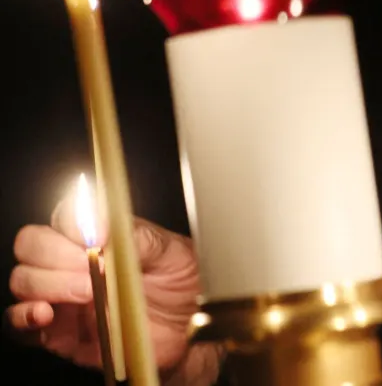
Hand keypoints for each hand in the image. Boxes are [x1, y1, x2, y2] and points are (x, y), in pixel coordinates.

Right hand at [6, 195, 222, 384]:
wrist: (193, 333)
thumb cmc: (184, 286)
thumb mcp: (174, 253)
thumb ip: (140, 238)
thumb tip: (103, 227)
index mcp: (101, 235)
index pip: (66, 215)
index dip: (72, 220)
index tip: (91, 234)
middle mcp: (75, 262)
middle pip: (34, 244)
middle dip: (55, 253)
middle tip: (89, 266)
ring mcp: (64, 297)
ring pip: (25, 281)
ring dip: (47, 284)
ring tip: (86, 292)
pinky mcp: (59, 332)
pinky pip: (21, 326)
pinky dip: (24, 317)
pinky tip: (46, 314)